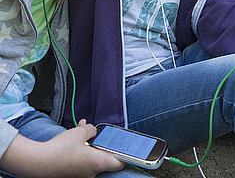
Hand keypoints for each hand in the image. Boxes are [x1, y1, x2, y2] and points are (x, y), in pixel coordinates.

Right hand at [1, 119, 123, 177]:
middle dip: (99, 143)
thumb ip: (90, 130)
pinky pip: (79, 161)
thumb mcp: (78, 133)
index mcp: (98, 163)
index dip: (124, 154)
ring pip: (89, 157)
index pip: (119, 163)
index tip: (127, 148)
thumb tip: (91, 130)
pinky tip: (72, 138)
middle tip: (97, 132)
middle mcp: (91, 173)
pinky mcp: (70, 175)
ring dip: (87, 145)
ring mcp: (80, 176)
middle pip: (102, 158)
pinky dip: (78, 150)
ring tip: (80, 130)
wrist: (38, 163)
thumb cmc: (61, 150)